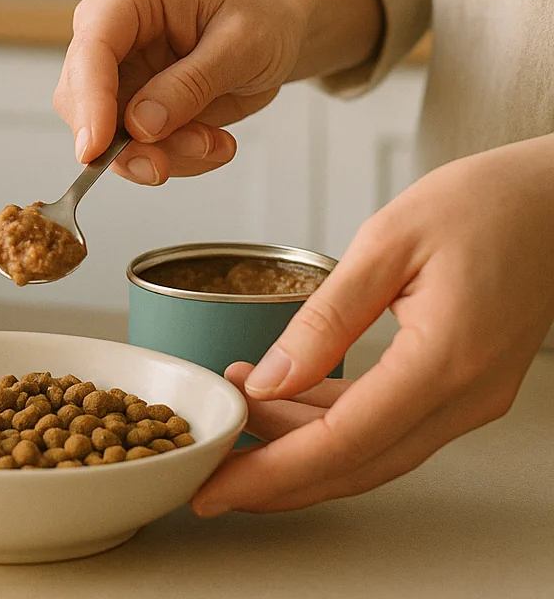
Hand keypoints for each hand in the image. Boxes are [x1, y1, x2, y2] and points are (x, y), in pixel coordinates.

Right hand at [53, 0, 307, 183]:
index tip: (95, 149)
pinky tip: (211, 142)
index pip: (91, 48)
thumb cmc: (261, 18)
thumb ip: (191, 83)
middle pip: (80, 96)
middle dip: (125, 141)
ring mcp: (115, 70)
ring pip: (104, 133)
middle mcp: (110, 31)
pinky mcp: (127, 104)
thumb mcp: (243, 45)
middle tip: (168, 164)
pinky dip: (172, 158)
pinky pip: (131, 148)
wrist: (277, 29)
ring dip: (159, 154)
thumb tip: (140, 125)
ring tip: (214, 143)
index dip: (89, 102)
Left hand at [192, 135, 553, 514]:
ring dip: (300, 445)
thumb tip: (268, 380)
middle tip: (208, 477)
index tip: (215, 487)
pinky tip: (283, 397)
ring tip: (234, 411)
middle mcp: (465, 395)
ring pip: (372, 450)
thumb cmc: (483, 204)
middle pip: (356, 464)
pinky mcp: (464, 386)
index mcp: (445, 361)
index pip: (343, 442)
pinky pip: (391, 423)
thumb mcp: (385, 243)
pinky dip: (333, 422)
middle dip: (276, 479)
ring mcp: (471, 397)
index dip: (271, 472)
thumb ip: (324, 319)